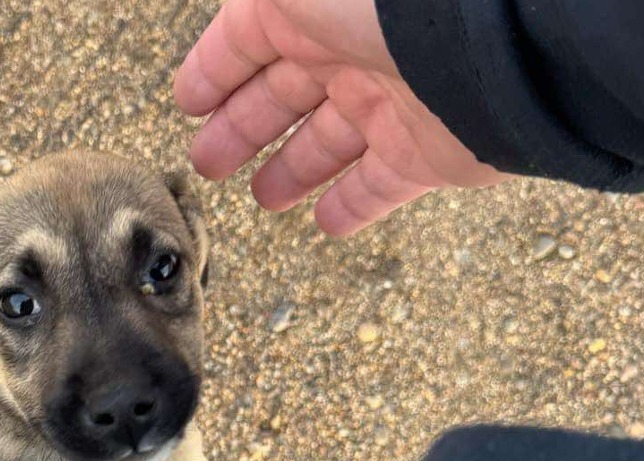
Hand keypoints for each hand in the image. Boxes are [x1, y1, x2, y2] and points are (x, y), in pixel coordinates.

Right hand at [174, 0, 507, 234]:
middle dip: (239, 131)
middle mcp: (346, 52)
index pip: (244, 42)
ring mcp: (386, 104)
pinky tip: (325, 223)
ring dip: (291, 172)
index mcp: (309, 8)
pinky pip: (379, 189)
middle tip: (206, 165)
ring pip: (326, 146)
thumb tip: (241, 15)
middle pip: (279, 99)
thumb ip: (256, 3)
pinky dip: (351, 207)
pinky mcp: (425, 155)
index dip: (212, 72)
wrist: (488, 43)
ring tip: (264, 199)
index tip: (187, 104)